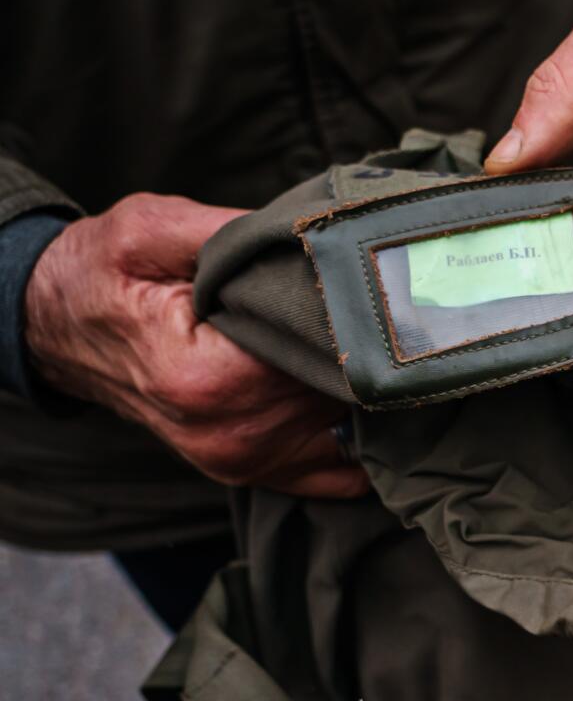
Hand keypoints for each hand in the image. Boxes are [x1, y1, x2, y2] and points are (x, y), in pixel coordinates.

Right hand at [23, 194, 369, 498]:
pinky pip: (340, 471)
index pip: (323, 354)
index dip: (354, 319)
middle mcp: (232, 433)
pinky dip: (361, 435)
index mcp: (209, 378)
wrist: (58, 328)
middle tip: (385, 309)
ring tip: (373, 343)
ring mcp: (245, 461)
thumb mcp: (152, 230)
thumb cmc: (104, 275)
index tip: (372, 287)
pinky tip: (365, 392)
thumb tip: (310, 234)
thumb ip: (231, 232)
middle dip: (369, 353)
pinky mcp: (255, 470)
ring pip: (352, 431)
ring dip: (371, 392)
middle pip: (343, 394)